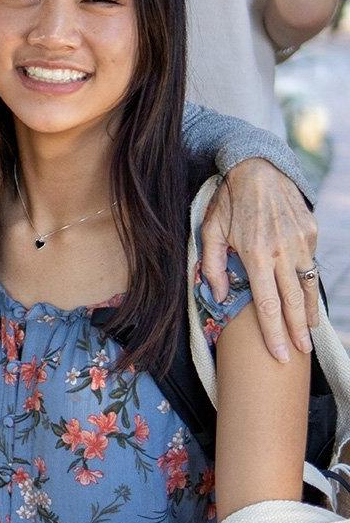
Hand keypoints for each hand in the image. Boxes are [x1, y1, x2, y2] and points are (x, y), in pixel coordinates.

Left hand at [200, 158, 317, 361]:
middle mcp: (282, 251)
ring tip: (306, 331)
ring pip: (307, 285)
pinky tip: (303, 296)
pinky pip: (310, 263)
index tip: (281, 354)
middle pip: (293, 302)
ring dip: (307, 311)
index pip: (268, 305)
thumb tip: (217, 296)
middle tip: (300, 353)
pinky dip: (307, 282)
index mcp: (256, 254)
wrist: (258, 168)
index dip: (275, 333)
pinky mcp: (311, 231)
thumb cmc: (229, 201)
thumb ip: (213, 266)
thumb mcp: (210, 230)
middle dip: (297, 332)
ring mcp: (301, 241)